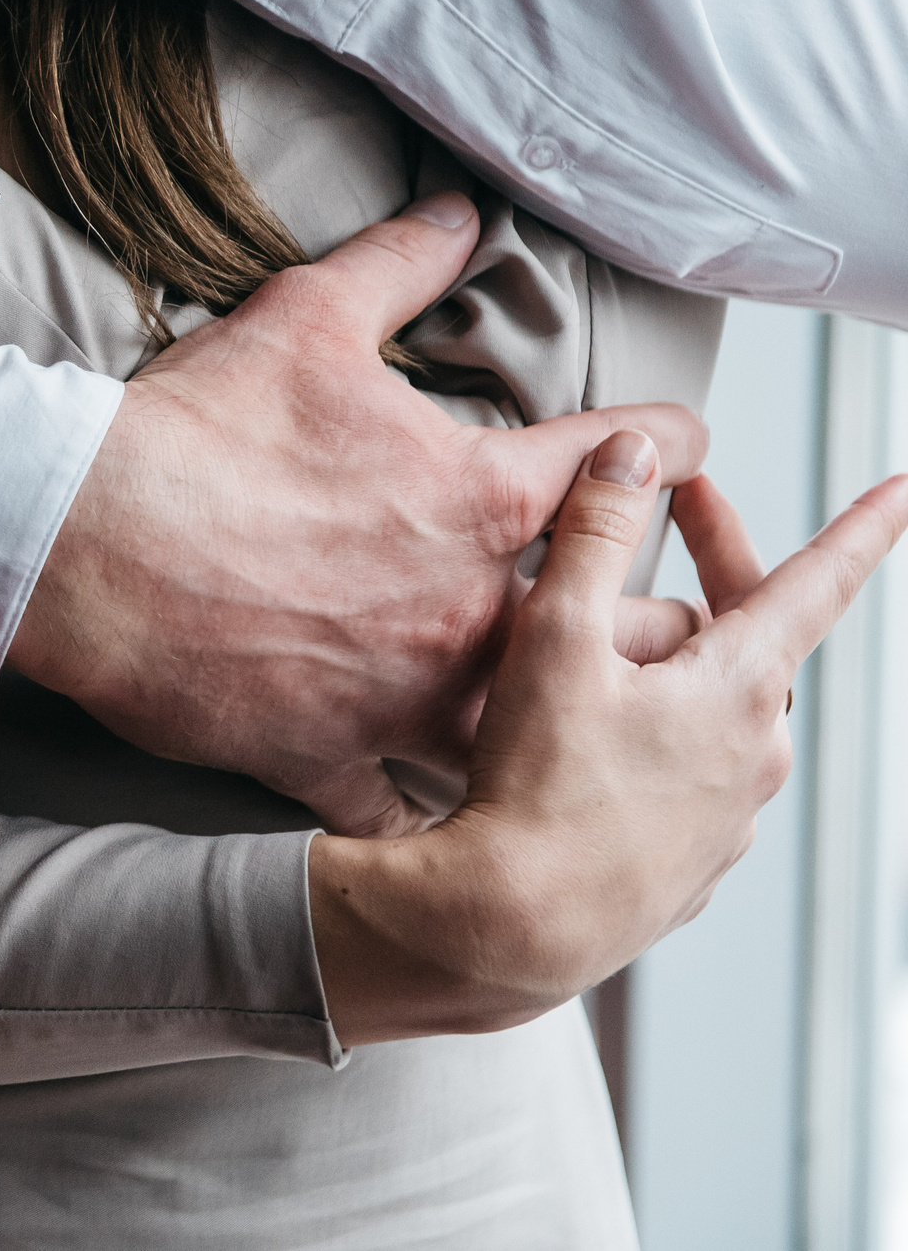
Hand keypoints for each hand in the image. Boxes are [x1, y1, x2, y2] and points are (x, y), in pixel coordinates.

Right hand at [6, 196, 715, 837]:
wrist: (86, 542)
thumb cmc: (195, 432)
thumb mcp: (303, 319)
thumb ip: (398, 264)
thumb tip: (458, 211)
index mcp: (477, 496)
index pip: (619, 460)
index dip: (666, 443)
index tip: (678, 445)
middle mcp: (465, 609)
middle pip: (618, 628)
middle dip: (649, 617)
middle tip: (652, 612)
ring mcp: (403, 696)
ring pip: (528, 737)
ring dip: (552, 730)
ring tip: (569, 729)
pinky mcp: (327, 755)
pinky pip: (397, 810)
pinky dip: (416, 815)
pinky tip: (432, 819)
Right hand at [310, 440, 907, 1045]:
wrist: (512, 924)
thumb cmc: (535, 785)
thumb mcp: (553, 636)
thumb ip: (596, 535)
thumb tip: (632, 457)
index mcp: (738, 687)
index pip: (818, 584)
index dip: (863, 529)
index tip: (904, 493)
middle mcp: (755, 753)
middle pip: (749, 637)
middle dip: (714, 573)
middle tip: (678, 516)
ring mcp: (729, 817)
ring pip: (711, 711)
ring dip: (667, 673)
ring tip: (581, 667)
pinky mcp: (691, 866)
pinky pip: (681, 778)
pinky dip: (646, 746)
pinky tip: (579, 754)